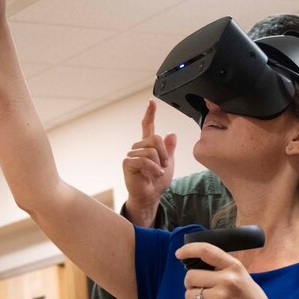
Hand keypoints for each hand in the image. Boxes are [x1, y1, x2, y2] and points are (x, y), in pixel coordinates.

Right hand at [122, 100, 176, 226]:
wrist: (151, 196)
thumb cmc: (157, 181)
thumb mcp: (169, 164)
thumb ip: (170, 150)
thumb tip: (171, 134)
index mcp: (148, 146)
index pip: (148, 126)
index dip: (150, 114)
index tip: (152, 102)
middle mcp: (138, 148)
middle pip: (154, 138)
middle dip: (164, 153)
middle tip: (164, 165)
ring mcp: (132, 155)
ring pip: (150, 150)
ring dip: (159, 163)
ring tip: (158, 172)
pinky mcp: (128, 164)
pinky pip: (144, 160)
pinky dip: (153, 168)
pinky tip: (154, 174)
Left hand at [175, 242, 284, 298]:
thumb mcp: (243, 277)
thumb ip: (223, 269)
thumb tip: (199, 265)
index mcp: (234, 267)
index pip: (206, 251)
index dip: (189, 249)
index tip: (179, 253)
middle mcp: (226, 280)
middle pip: (191, 276)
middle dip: (191, 283)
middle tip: (200, 289)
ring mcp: (219, 297)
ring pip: (189, 295)